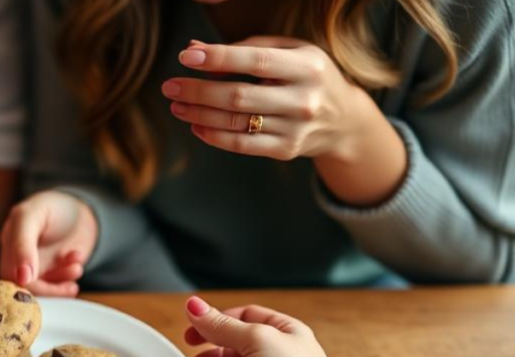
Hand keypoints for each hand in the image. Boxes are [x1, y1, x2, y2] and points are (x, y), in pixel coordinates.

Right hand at [0, 191, 97, 296]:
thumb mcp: (31, 216)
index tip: (38, 282)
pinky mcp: (56, 274)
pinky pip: (60, 286)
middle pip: (27, 289)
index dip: (23, 285)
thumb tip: (23, 278)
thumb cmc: (50, 206)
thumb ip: (23, 243)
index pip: (8, 276)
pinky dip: (71, 278)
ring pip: (46, 290)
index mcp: (8, 245)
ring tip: (76, 267)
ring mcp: (39, 268)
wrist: (79, 207)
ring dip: (63, 283)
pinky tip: (77, 263)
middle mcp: (20, 260)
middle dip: (49, 288)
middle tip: (69, 284)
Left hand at [163, 37, 371, 162]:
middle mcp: (303, 99)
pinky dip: (213, 135)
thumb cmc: (308, 77)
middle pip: (239, 96)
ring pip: (236, 123)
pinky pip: (241, 145)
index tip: (186, 56)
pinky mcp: (286, 150)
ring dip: (199, 114)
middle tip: (169, 86)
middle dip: (198, 90)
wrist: (344, 120)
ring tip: (176, 105)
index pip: (256, 61)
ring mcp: (295, 128)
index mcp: (307, 66)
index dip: (218, 58)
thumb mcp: (290, 52)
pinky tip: (195, 124)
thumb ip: (246, 48)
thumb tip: (195, 49)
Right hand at [183, 296, 343, 356]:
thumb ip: (222, 325)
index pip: (246, 315)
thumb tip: (194, 305)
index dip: (218, 317)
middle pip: (238, 340)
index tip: (194, 324)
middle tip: (191, 344)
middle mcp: (281, 355)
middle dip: (213, 340)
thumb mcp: (256, 341)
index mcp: (286, 331)